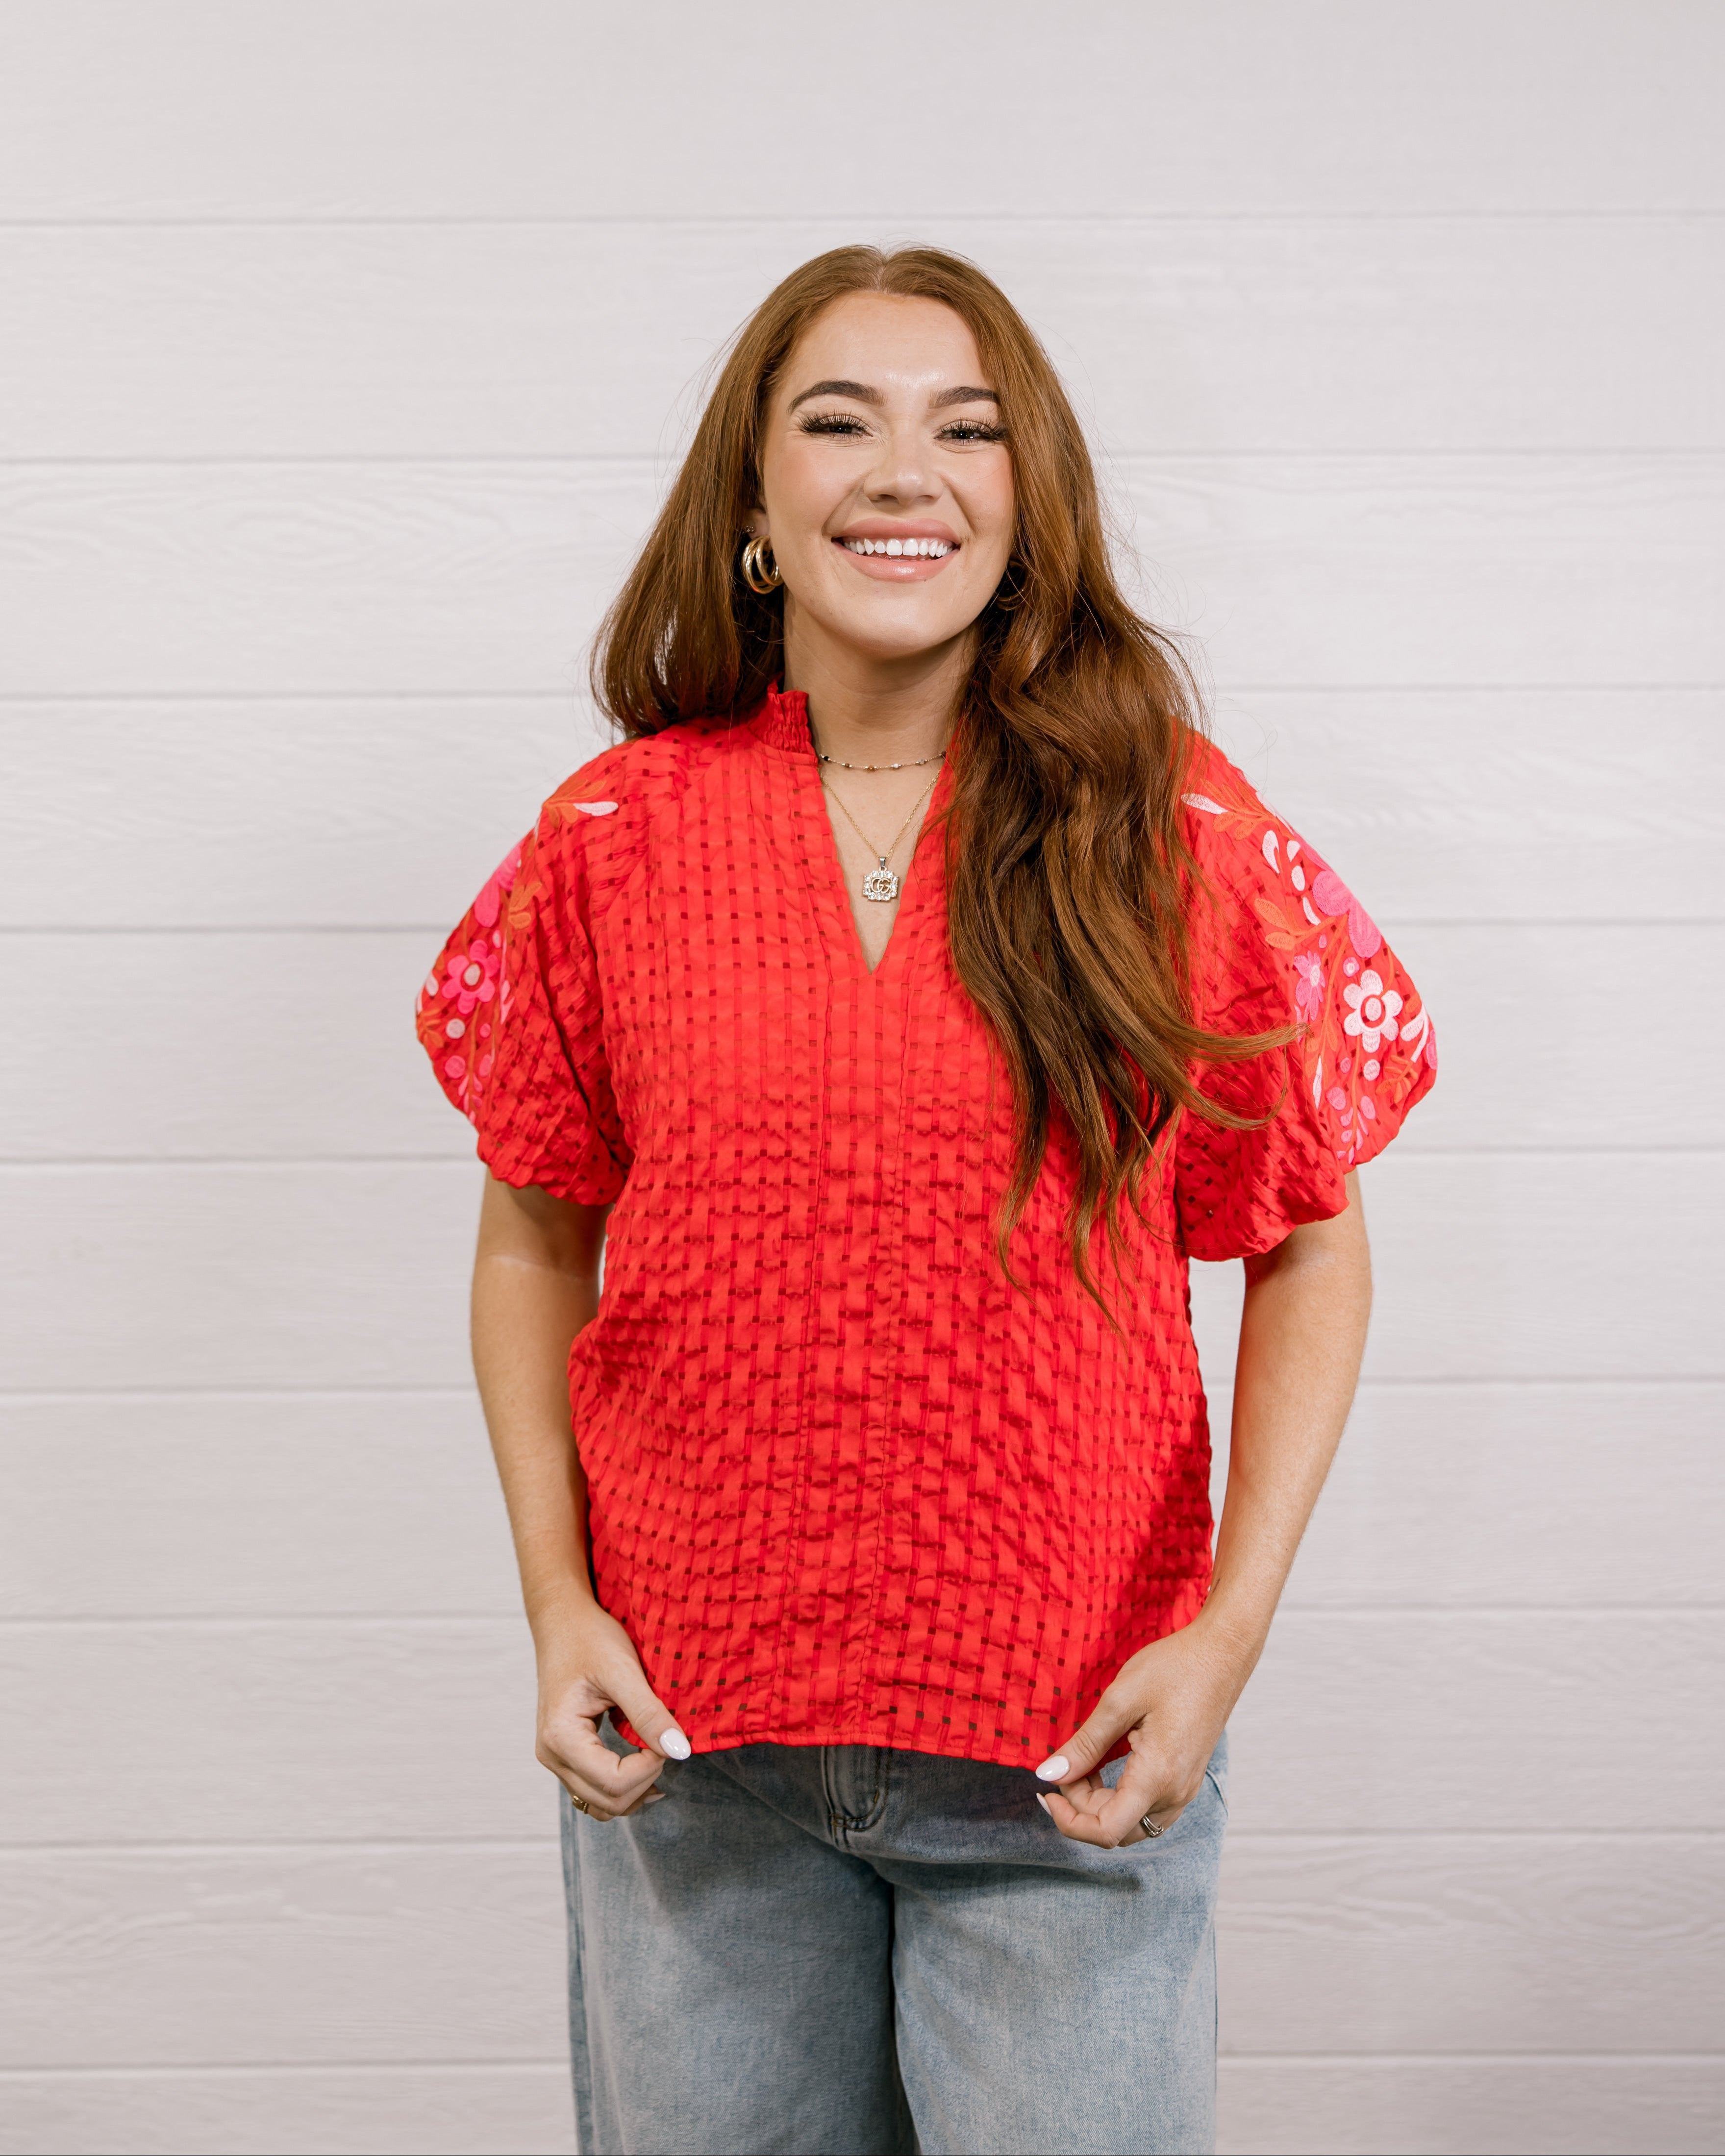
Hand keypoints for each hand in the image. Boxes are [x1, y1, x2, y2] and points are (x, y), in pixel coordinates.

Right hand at [534, 1597, 691, 1821]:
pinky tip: (644, 1765)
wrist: (563, 1622)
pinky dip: (622, 1787)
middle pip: (607, 1802)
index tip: (667, 1737)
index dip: (650, 1767)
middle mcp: (550, 1755)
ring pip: (600, 1804)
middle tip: (665, 1744)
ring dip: (635, 1791)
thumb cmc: (589, 1639)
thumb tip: (680, 1751)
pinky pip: (594, 1790)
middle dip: (645, 1780)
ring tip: (657, 1757)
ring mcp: (554, 1758)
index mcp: (560, 1736)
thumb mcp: (623, 1670)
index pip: (613, 1782)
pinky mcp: (564, 1755)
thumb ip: (649, 1713)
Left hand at [1033, 1616, 1241, 1848]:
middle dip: (1080, 1808)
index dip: (1069, 1821)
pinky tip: (1105, 1768)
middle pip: (1116, 1831)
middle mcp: (1175, 1794)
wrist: (1221, 1655)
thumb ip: (1084, 1744)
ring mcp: (1185, 1791)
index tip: (1047, 1791)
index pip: (1106, 1831)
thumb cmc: (1173, 1669)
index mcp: (1158, 1776)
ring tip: (1082, 1767)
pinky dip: (1119, 1799)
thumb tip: (1049, 1774)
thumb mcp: (1119, 1700)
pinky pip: (1148, 1810)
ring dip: (1099, 1806)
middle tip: (1064, 1767)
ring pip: (1132, 1825)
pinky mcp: (1186, 1781)